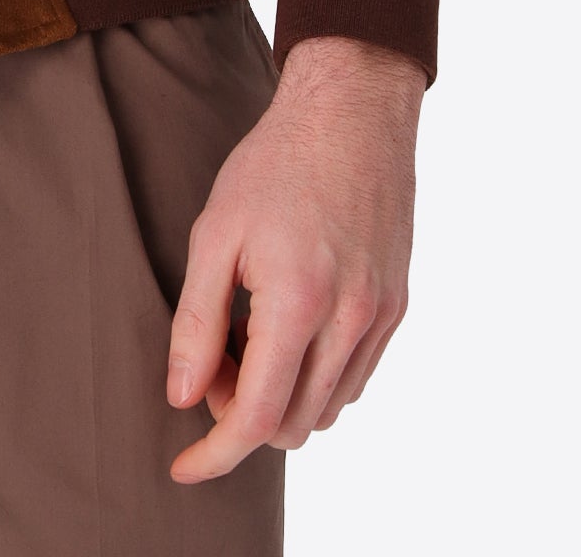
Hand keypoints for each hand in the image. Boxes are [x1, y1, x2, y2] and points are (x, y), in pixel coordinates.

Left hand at [165, 33, 423, 480]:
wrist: (351, 112)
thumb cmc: (275, 164)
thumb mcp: (214, 234)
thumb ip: (197, 323)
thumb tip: (183, 398)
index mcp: (299, 302)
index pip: (258, 418)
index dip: (216, 453)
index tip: (184, 468)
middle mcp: (350, 320)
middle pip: (293, 424)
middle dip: (243, 412)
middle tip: (214, 356)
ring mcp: (382, 317)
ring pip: (327, 408)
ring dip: (281, 396)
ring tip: (250, 329)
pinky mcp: (398, 307)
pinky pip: (355, 377)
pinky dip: (315, 376)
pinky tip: (288, 324)